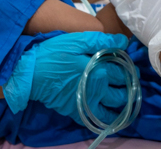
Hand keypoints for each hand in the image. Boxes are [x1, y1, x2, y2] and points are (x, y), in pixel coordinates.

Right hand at [3, 32, 129, 124]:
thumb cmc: (54, 53)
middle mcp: (98, 91)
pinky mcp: (77, 112)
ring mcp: (88, 103)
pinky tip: (108, 110)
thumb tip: (124, 42)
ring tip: (122, 95)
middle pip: (122, 93)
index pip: (123, 72)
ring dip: (122, 103)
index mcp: (100, 72)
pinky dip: (107, 117)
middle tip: (128, 79)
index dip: (129, 67)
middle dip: (129, 86)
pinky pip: (98, 119)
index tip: (129, 63)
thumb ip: (101, 41)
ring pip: (114, 109)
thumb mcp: (77, 41)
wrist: (30, 73)